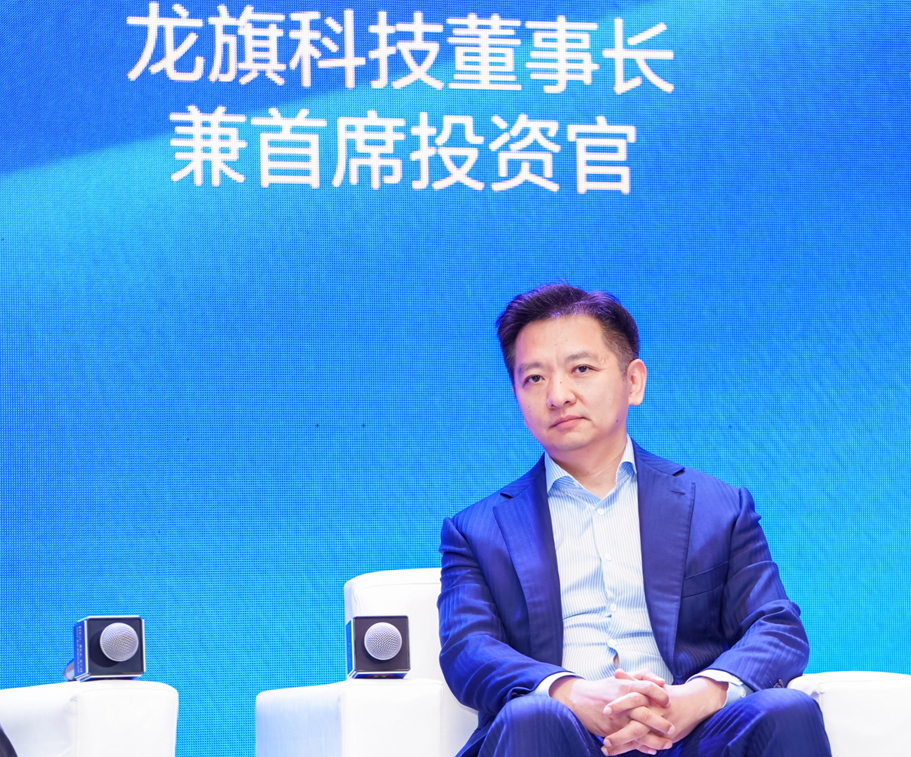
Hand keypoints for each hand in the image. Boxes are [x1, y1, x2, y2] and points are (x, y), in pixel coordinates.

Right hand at [549, 672, 673, 751]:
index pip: (647, 688)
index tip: (668, 701)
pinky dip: (642, 747)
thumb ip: (641, 676)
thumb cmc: (603, 688)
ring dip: (655, 740)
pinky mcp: (611, 731)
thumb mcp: (621, 678)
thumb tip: (661, 681)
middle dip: (661, 723)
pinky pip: (629, 741)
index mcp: (625, 687)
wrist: (579, 699)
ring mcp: (617, 719)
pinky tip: (652, 750)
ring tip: (668, 744)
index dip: (660, 694)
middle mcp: (622, 703)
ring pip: (639, 731)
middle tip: (673, 728)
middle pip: (645, 713)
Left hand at [604, 676, 727, 754]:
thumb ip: (633, 680)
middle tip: (604, 740)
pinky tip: (621, 752)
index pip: (632, 698)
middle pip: (636, 724)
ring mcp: (660, 726)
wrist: (693, 703)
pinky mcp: (665, 737)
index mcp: (649, 696)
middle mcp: (654, 712)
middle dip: (620, 733)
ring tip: (606, 749)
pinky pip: (649, 745)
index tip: (605, 711)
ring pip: (640, 738)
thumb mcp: (650, 683)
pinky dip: (636, 749)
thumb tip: (617, 673)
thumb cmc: (666, 692)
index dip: (618, 705)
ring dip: (623, 745)